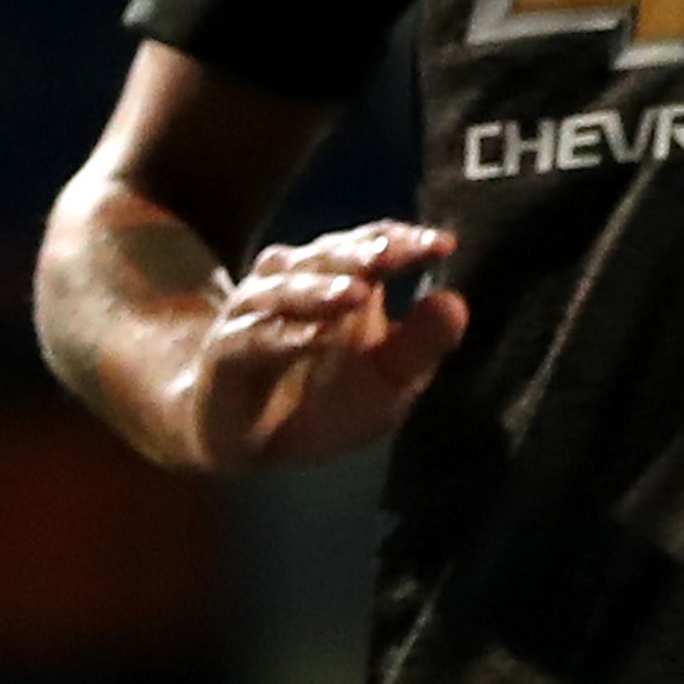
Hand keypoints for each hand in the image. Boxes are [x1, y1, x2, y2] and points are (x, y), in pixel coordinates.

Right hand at [177, 219, 470, 470]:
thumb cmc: (327, 399)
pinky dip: (280, 337)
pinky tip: (310, 339)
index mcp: (339, 279)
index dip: (403, 240)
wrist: (253, 442)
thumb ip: (420, 345)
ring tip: (357, 293)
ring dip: (320, 289)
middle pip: (326, 256)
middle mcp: (293, 283)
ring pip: (284, 288)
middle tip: (396, 250)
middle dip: (361, 252)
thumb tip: (456, 301)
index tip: (444, 244)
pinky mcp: (227, 355)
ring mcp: (254, 315)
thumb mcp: (388, 380)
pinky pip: (251, 340)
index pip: (371, 245)